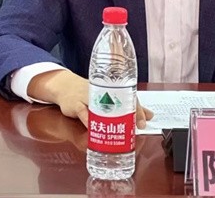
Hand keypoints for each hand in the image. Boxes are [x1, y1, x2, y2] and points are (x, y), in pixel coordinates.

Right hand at [28, 69, 153, 129]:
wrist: (65, 86)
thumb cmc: (89, 93)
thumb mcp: (108, 97)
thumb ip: (129, 106)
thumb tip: (149, 115)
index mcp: (111, 89)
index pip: (127, 96)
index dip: (137, 109)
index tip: (144, 121)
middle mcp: (101, 91)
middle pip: (117, 102)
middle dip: (128, 115)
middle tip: (135, 127)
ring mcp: (87, 97)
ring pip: (101, 107)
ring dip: (110, 119)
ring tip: (119, 129)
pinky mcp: (75, 104)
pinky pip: (83, 112)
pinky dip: (88, 119)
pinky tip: (94, 126)